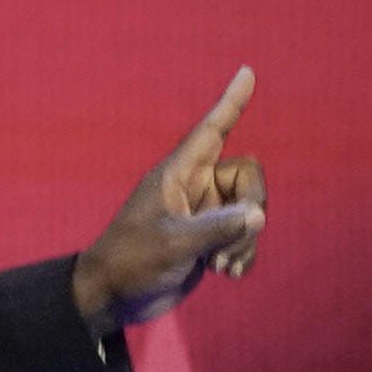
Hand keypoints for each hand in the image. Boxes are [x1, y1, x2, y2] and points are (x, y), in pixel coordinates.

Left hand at [71, 68, 266, 332]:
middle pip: (249, 178)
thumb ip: (217, 227)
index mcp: (177, 175)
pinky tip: (228, 274)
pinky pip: (245, 234)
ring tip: (221, 266)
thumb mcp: (172, 245)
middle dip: (251, 210)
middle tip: (227, 245)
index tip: (247, 72)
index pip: (211, 131)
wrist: (113, 299)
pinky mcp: (209, 238)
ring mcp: (204, 213)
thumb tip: (258, 214)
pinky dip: (244, 253)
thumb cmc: (129, 264)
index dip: (230, 102)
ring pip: (252, 210)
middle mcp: (194, 188)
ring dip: (246, 239)